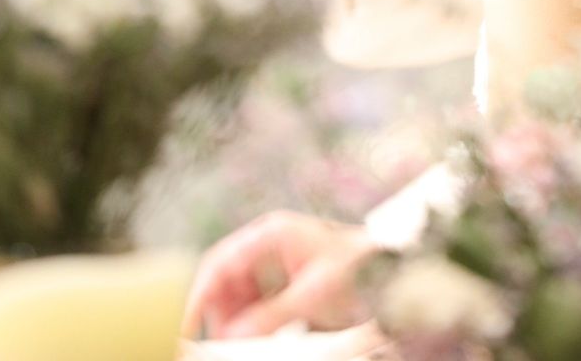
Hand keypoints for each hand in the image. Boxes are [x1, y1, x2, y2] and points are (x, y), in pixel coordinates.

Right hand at [182, 212, 376, 340]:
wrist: (394, 272)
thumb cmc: (359, 271)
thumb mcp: (314, 295)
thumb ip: (270, 316)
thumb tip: (232, 335)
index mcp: (272, 234)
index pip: (220, 262)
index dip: (199, 294)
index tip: (186, 325)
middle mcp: (268, 246)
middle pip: (225, 280)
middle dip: (218, 314)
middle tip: (217, 345)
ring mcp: (276, 264)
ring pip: (237, 297)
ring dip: (234, 322)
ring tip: (237, 346)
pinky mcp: (284, 284)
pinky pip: (254, 306)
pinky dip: (250, 325)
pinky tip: (255, 340)